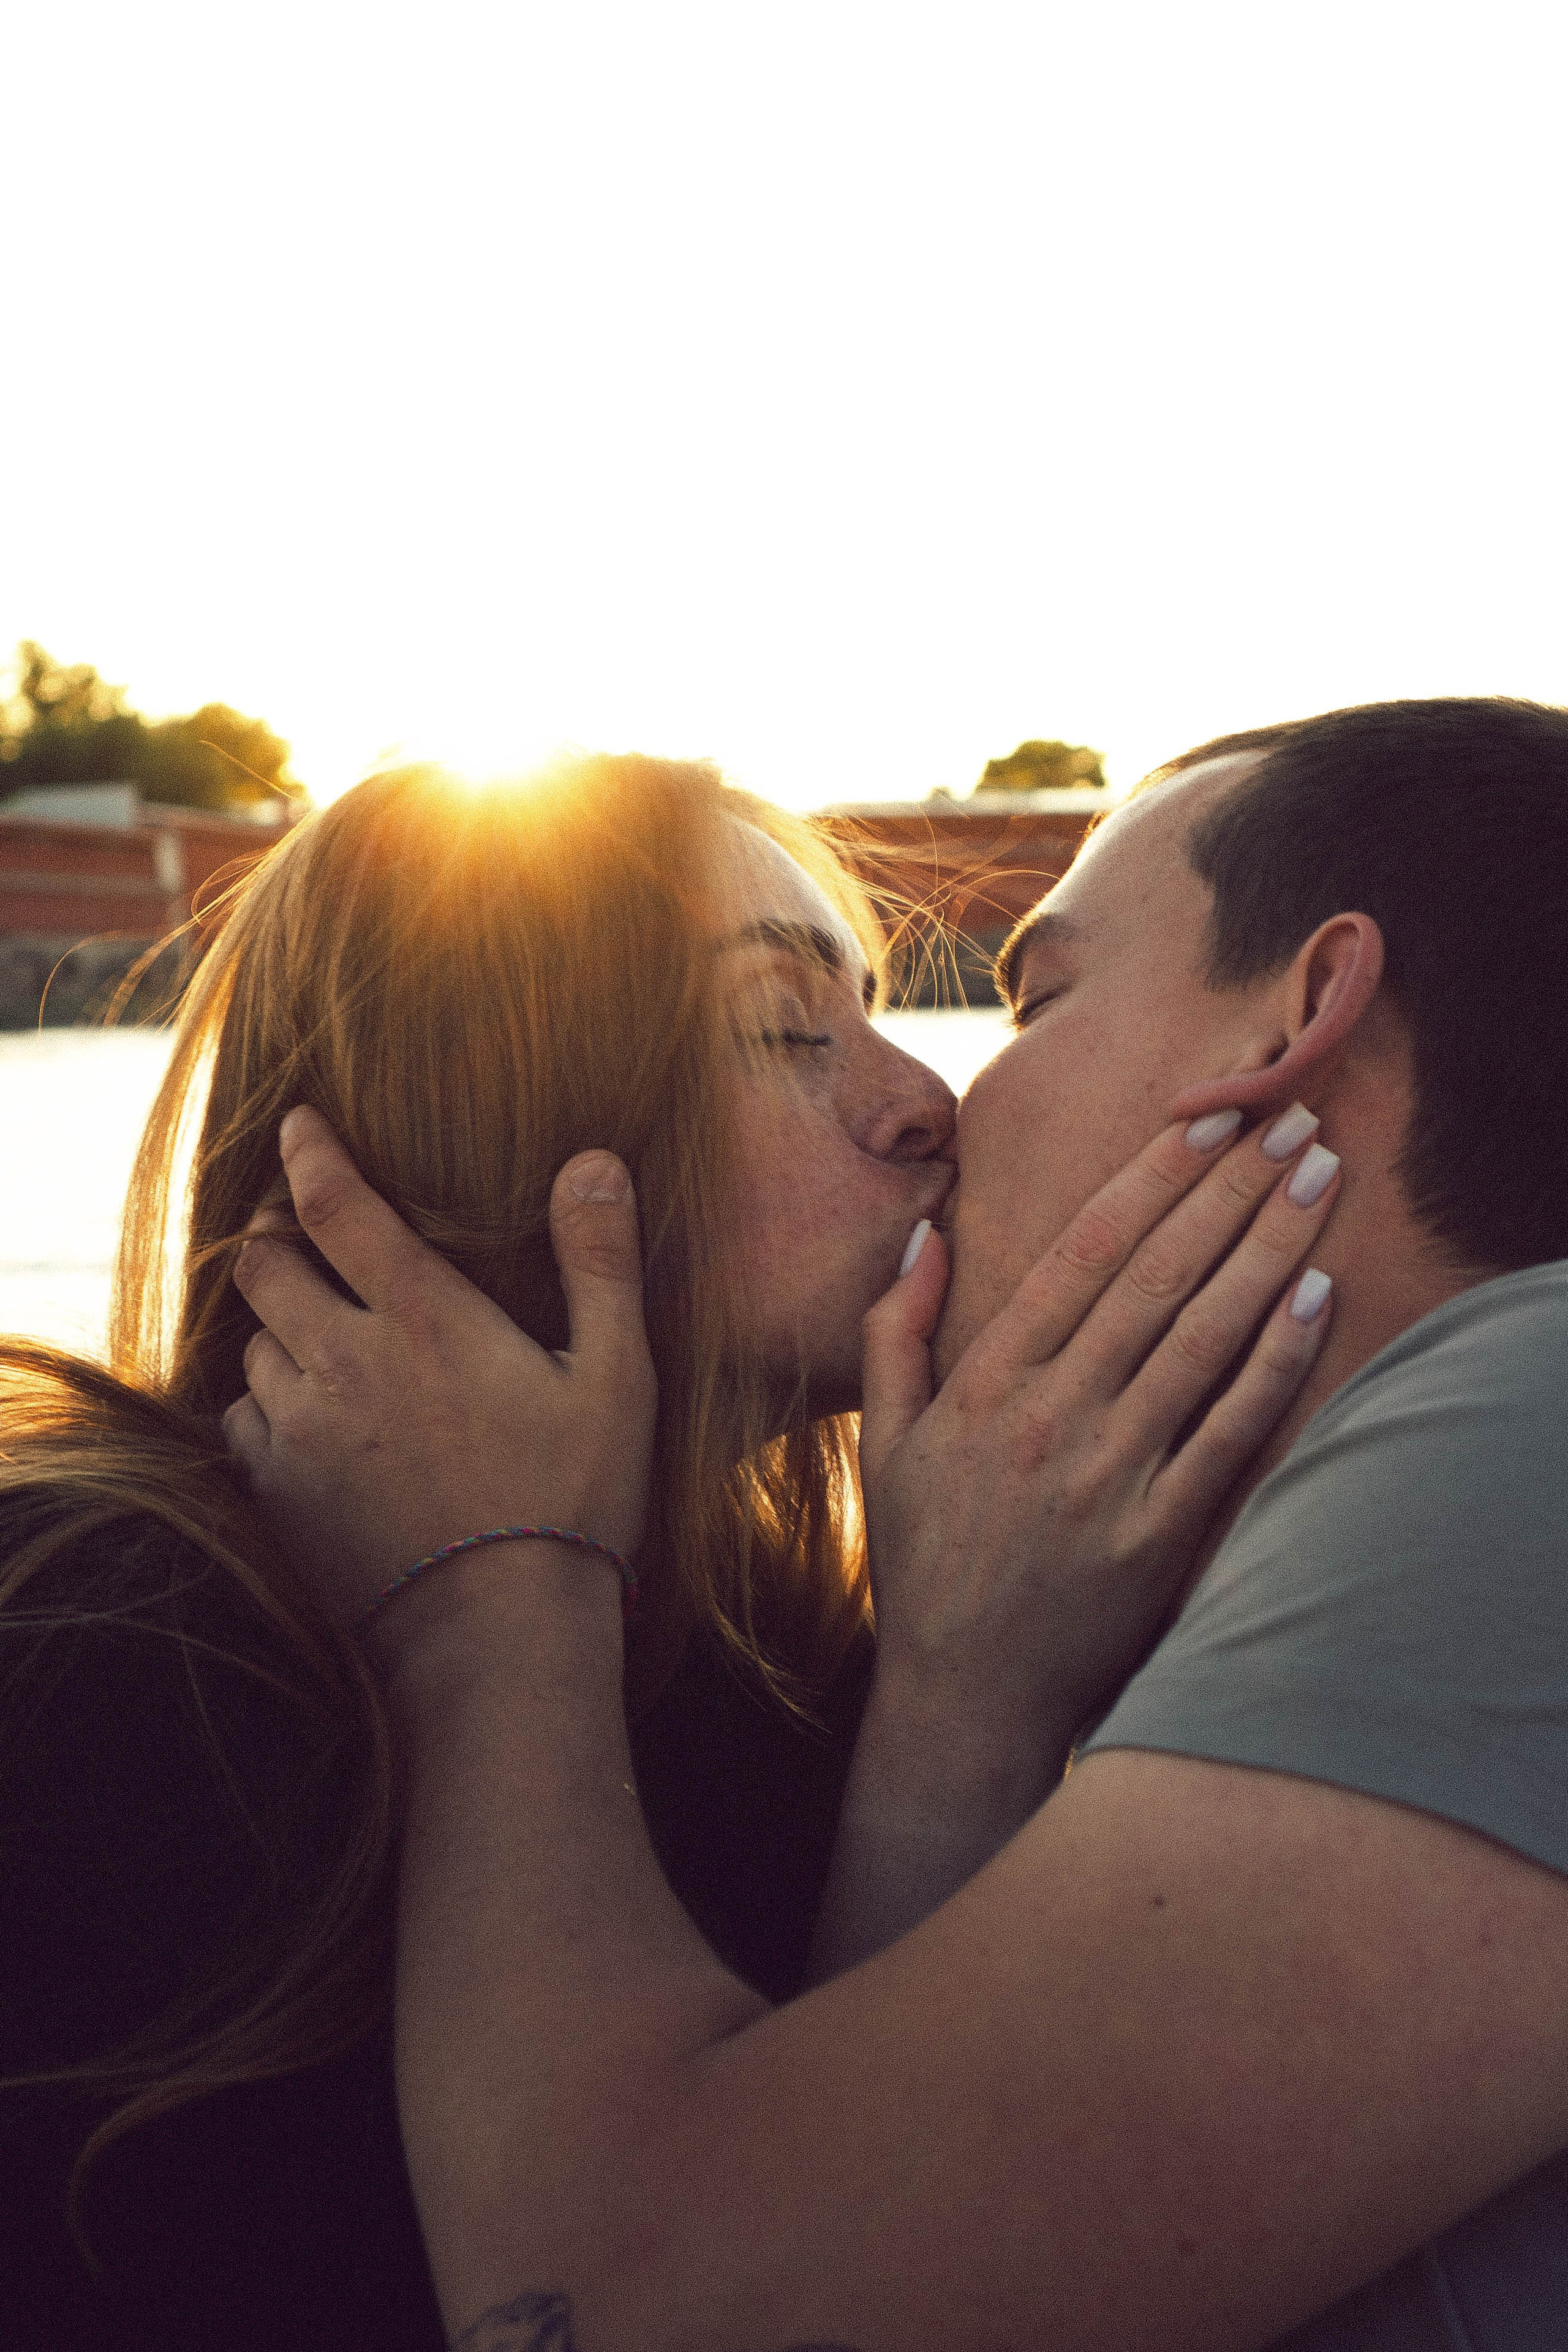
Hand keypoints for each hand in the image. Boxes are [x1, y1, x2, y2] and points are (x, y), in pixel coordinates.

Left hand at [224, 1106, 656, 1629]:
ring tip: (306, 1320)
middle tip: (296, 1223)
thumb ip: (600, 1264)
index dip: (308, 1154)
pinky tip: (300, 1407)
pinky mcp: (277, 1493)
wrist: (496, 1639)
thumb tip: (593, 1161)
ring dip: (273, 1320)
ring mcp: (301, 1430)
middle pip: (265, 1266)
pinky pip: (241, 1419)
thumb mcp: (616, 1378)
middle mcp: (343, 1360)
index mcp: (422, 1317)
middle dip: (273, 1233)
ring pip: (251, 1342)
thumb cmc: (573, 1502)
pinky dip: (263, 1398)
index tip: (296, 1122)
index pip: (336, 1206)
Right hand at [860, 1108, 1338, 1754]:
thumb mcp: (887, 1441)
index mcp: (986, 1385)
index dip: (1148, 1181)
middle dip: (1227, 1189)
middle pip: (1154, 1278)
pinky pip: (1226, 1433)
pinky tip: (1316, 1298)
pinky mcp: (1158, 1537)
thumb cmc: (926, 1562)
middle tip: (1288, 1119)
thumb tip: (926, 1234)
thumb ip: (897, 1331)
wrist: (963, 1696)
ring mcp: (1107, 1478)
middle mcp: (1049, 1419)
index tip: (1203, 1121)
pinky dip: (1274, 1363)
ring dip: (1266, 1249)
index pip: (1080, 1257)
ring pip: (1199, 1338)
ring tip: (1317, 1179)